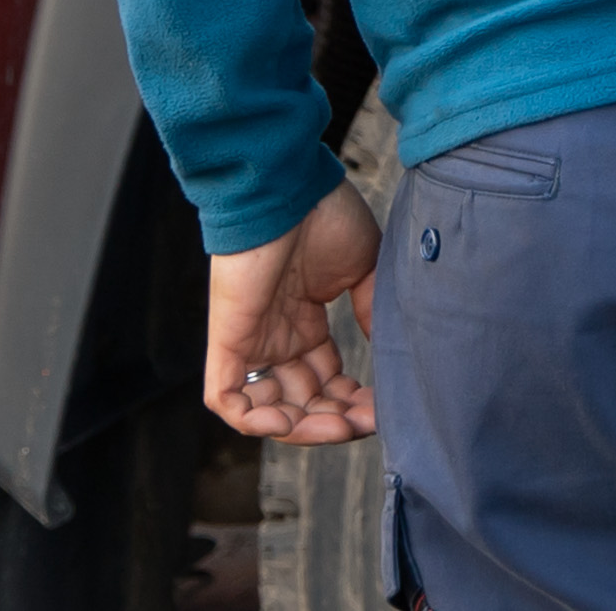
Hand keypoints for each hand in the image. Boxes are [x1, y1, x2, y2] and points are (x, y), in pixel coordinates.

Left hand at [207, 180, 383, 441]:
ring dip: (305, 427)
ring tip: (342, 426)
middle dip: (336, 419)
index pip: (325, 379)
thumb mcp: (362, 268)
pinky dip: (257, 421)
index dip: (352, 400)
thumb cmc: (323, 216)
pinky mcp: (227, 343)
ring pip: (269, 409)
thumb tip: (388, 352)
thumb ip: (370, 311)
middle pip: (302, 400)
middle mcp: (276, 337)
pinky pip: (229, 401)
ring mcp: (250, 342)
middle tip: (370, 422)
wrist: (287, 189)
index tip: (385, 407)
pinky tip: (292, 422)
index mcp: (303, 321)